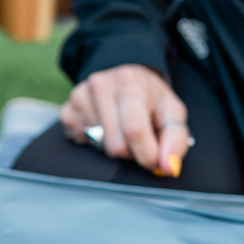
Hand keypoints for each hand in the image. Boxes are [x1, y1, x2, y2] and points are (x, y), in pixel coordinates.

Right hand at [60, 64, 189, 176]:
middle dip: (131, 151)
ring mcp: (80, 98)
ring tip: (120, 128)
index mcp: (130, 83)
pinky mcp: (67, 111)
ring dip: (114, 146)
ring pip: (99, 147)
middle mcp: (100, 86)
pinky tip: (102, 126)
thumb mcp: (171, 111)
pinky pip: (82, 143)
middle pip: (115, 145)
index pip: (135, 131)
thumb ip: (176, 139)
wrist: (125, 76)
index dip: (147, 154)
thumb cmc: (149, 97)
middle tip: (137, 138)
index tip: (155, 161)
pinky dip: (94, 142)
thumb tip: (168, 167)